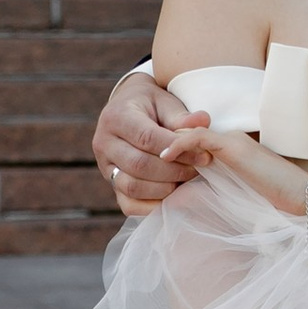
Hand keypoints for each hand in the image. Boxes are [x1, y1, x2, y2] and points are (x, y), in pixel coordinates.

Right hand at [92, 69, 211, 214]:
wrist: (127, 112)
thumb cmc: (151, 106)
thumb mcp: (165, 102)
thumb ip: (181, 116)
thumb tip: (203, 122)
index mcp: (116, 117)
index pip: (147, 138)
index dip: (178, 150)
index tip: (203, 156)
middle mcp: (104, 143)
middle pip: (139, 165)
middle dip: (173, 171)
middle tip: (197, 171)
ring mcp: (104, 167)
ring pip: (132, 187)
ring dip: (165, 189)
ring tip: (186, 182)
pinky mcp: (110, 184)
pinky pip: (128, 204)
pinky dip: (152, 206)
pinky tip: (173, 197)